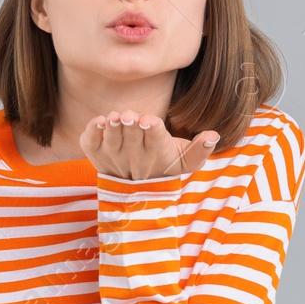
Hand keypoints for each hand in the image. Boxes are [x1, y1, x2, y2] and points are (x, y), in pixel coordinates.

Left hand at [80, 110, 218, 180]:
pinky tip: (98, 122)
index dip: (152, 130)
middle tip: (130, 116)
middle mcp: (134, 158)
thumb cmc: (165, 165)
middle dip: (131, 126)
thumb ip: (200, 149)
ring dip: (112, 129)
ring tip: (114, 117)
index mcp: (157, 154)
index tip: (149, 120)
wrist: (138, 187)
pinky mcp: (96, 154)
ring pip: (112, 142)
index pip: (155, 141)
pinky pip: (90, 144)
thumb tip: (213, 135)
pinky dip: (91, 133)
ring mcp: (113, 157)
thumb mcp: (186, 161)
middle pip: (132, 139)